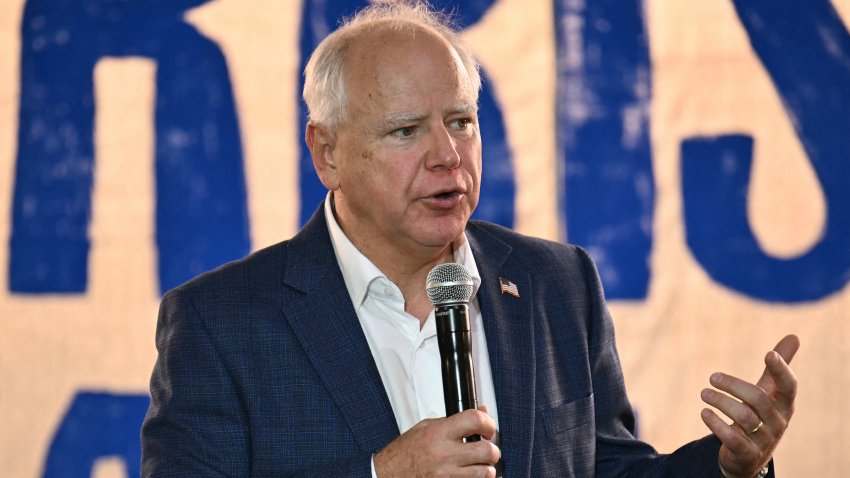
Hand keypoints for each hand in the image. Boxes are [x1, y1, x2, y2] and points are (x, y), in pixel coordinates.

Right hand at [374, 407, 500, 476]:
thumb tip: (481, 413)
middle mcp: (444, 454)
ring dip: (486, 469)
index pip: (475, 420)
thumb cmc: (404, 453)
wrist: (388, 476)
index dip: (488, 423)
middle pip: (486, 450)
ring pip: (485, 472)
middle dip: (492, 450)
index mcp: (438, 434)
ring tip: (478, 465)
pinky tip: (468, 474)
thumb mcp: (426, 427)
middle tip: (487, 449)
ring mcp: (447, 475)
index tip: (488, 428)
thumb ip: (454, 420)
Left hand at [700, 334, 799, 477]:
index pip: (789, 386)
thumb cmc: (760, 416)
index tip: (768, 354)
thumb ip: (776, 368)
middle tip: (712, 377)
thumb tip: (794, 336)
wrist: (749, 456)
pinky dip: (716, 424)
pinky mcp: (747, 453)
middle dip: (733, 385)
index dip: (781, 370)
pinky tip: (705, 412)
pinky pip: (732, 438)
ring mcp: (764, 440)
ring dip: (721, 401)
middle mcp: (777, 422)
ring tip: (704, 393)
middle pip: (758, 399)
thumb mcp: (769, 392)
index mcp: (784, 404)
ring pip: (743, 417)